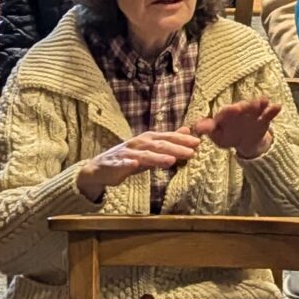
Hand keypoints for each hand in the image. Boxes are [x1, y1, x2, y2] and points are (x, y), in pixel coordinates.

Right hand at [75, 129, 196, 198]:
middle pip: (159, 145)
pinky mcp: (115, 164)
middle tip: (192, 152)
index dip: (182, 140)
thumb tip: (187, 131)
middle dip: (176, 148)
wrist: (100, 168)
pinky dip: (128, 164)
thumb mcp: (151, 149)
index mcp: (148, 139)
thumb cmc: (130, 158)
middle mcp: (138, 143)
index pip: (167, 138)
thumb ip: (168, 141)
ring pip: (144, 155)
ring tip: (171, 161)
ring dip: (157, 157)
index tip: (198, 142)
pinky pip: (122, 164)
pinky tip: (135, 165)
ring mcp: (126, 153)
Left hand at [190, 96, 276, 159]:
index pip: (226, 112)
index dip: (229, 111)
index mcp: (226, 115)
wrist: (245, 141)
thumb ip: (208, 129)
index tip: (233, 109)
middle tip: (248, 104)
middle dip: (245, 106)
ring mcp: (252, 114)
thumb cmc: (227, 136)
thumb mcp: (217, 135)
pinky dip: (273, 110)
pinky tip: (278, 106)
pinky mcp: (263, 119)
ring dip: (259, 104)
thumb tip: (196, 127)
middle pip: (243, 107)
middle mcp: (240, 111)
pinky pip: (269, 114)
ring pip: (256, 108)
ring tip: (264, 100)